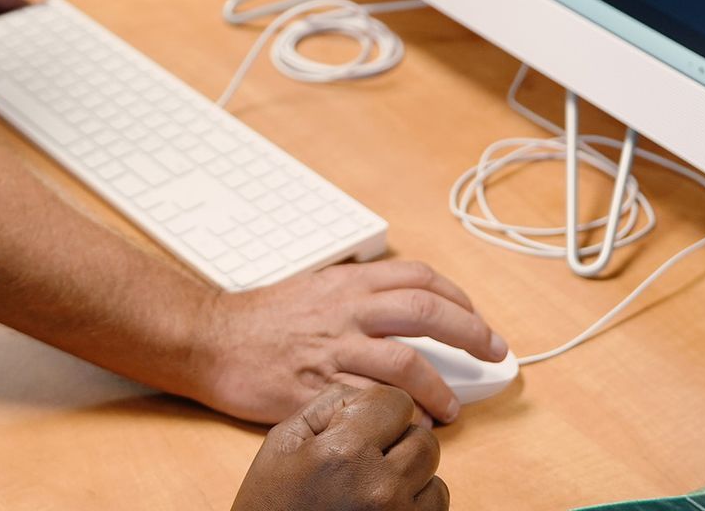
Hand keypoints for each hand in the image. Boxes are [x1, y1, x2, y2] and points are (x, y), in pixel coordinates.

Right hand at [196, 260, 505, 425]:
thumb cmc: (261, 318)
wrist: (211, 338)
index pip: (417, 278)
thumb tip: (397, 296)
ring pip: (404, 361)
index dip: (457, 296)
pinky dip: (398, 416)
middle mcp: (346, 311)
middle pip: (425, 312)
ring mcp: (333, 349)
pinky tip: (411, 426)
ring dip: (439, 387)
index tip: (475, 316)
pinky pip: (369, 403)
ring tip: (453, 407)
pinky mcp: (317, 388)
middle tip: (493, 351)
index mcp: (347, 283)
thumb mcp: (315, 286)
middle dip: (469, 331)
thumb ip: (355, 290)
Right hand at [232, 383, 446, 510]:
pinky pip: (436, 508)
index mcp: (347, 453)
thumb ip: (330, 404)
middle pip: (423, 439)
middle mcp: (382, 489)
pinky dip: (415, 503)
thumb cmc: (272, 505)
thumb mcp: (284, 441)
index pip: (398, 403)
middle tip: (366, 457)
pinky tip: (382, 506)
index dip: (378, 409)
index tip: (361, 424)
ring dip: (409, 475)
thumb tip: (368, 396)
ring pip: (434, 476)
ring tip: (372, 486)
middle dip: (398, 441)